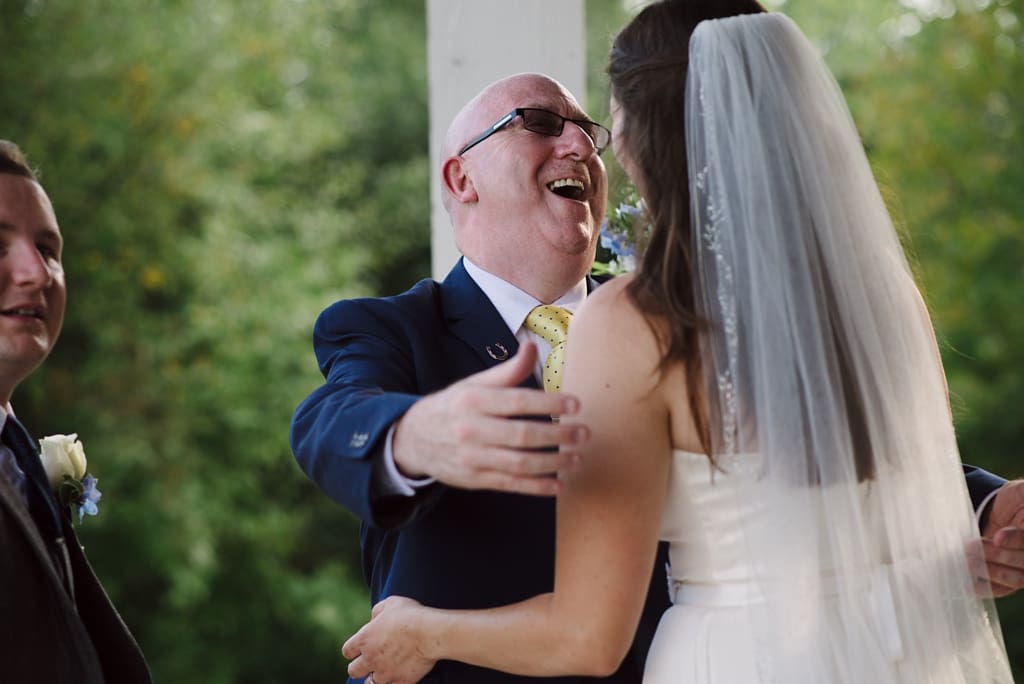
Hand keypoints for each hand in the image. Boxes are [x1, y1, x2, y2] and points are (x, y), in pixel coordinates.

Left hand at [343, 596, 433, 683]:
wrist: (429, 632)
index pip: (347, 651)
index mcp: (364, 639)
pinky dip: (395, 682)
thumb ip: (377, 613)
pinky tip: (400, 675)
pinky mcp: (401, 682)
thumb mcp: (390, 603)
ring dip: (377, 677)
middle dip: (361, 667)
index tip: (362, 647)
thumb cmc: (410, 614)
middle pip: (354, 671)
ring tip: (386, 670)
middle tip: (372, 661)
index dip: (354, 650)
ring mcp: (385, 673)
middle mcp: (370, 659)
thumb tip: (374, 621)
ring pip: (371, 683)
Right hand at [392, 341, 587, 495]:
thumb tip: (532, 346)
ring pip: (520, 464)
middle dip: (558, 435)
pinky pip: (511, 484)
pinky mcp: (476, 479)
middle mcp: (472, 430)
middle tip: (584, 433)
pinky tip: (559, 484)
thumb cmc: (453, 407)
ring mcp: (473, 458)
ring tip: (578, 458)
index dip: (549, 404)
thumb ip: (507, 371)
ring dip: (553, 463)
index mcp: (473, 401)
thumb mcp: (473, 384)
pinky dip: (536, 487)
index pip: (517, 402)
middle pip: (522, 435)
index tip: (576, 404)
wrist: (413, 440)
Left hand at [979, 480, 1023, 596]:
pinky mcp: (1012, 578)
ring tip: (967, 562)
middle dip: (999, 555)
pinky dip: (987, 588)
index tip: (997, 537)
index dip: (1016, 539)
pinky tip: (970, 585)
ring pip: (1017, 578)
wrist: (1002, 508)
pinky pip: (1004, 589)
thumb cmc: (1018, 499)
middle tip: (972, 547)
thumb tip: (1010, 526)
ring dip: (991, 571)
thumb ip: (1022, 502)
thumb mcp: (1023, 493)